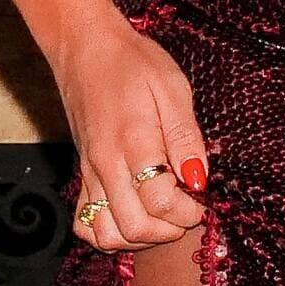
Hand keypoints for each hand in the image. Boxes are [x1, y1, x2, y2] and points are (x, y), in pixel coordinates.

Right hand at [53, 0, 207, 248]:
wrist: (85, 48)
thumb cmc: (133, 63)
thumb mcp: (172, 88)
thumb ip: (186, 137)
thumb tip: (199, 179)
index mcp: (132, 142)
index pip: (159, 202)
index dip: (188, 211)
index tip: (202, 198)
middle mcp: (105, 165)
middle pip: (133, 227)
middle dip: (168, 230)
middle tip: (186, 211)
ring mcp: (89, 173)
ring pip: (106, 234)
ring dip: (139, 237)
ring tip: (162, 217)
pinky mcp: (82, 175)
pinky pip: (85, 223)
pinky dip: (109, 232)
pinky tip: (133, 215)